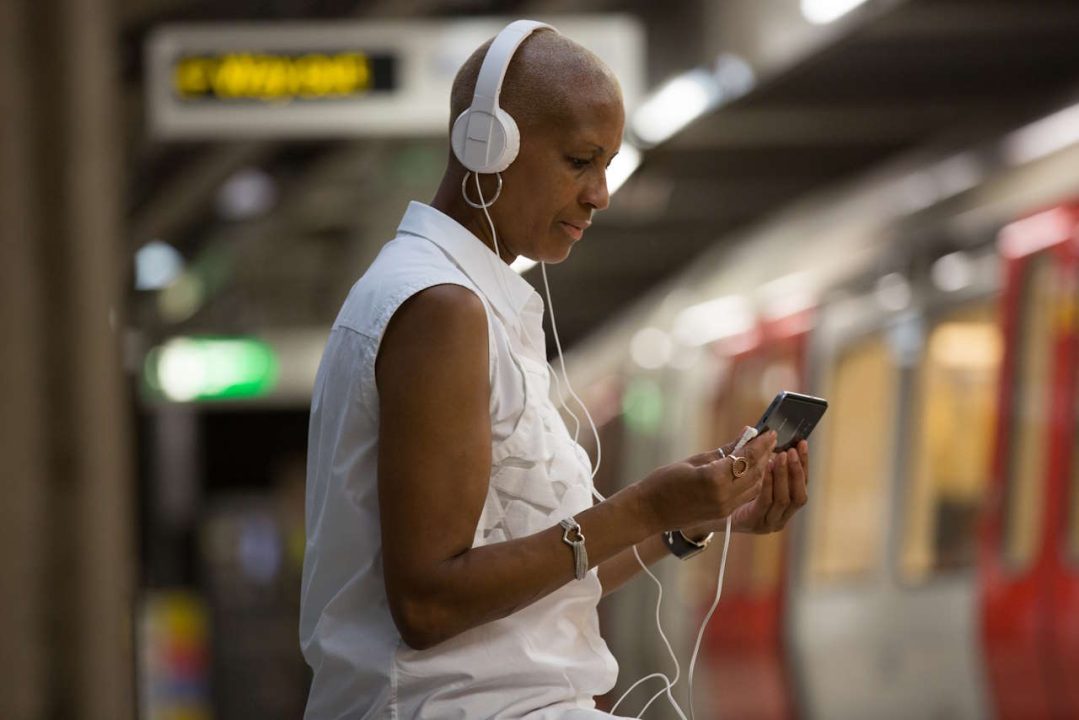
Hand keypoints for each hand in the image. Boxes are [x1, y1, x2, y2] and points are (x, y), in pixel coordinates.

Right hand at [641, 430, 775, 531]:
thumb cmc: (664, 482)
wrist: (649, 512)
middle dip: (765, 455)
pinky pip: (746, 495)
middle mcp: (723, 495)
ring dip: (762, 469)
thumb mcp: (694, 460)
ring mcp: (724, 507)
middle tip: (772, 439)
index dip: (761, 444)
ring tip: (766, 453)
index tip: (770, 432)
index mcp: (713, 478)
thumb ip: (724, 451)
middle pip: (755, 472)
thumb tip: (744, 435)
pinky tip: (754, 470)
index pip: (746, 458)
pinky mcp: (723, 514)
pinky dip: (754, 481)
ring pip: (754, 486)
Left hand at [728, 440, 808, 534]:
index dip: (804, 464)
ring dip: (783, 475)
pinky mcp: (754, 522)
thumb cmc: (731, 491)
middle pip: (799, 494)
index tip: (802, 444)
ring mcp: (770, 522)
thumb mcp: (749, 472)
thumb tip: (769, 432)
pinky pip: (765, 502)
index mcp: (786, 505)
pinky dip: (768, 484)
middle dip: (796, 470)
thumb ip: (760, 457)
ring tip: (780, 456)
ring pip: (784, 499)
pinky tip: (766, 467)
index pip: (802, 484)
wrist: (708, 513)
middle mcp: (782, 516)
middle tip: (791, 451)